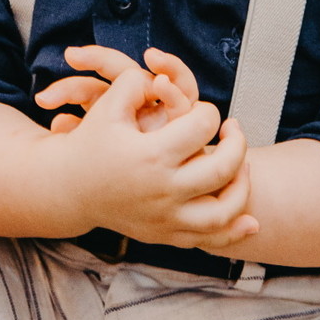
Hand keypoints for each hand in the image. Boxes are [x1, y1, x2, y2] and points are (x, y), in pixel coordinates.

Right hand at [38, 49, 258, 249]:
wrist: (69, 188)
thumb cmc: (92, 141)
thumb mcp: (108, 105)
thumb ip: (137, 82)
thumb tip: (166, 79)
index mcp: (151, 154)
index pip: (202, 126)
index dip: (210, 112)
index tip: (205, 112)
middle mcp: (161, 189)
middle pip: (222, 168)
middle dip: (237, 144)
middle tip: (233, 130)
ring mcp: (164, 217)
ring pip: (222, 212)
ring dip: (241, 187)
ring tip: (241, 166)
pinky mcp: (164, 234)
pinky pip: (209, 240)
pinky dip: (233, 231)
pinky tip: (250, 220)